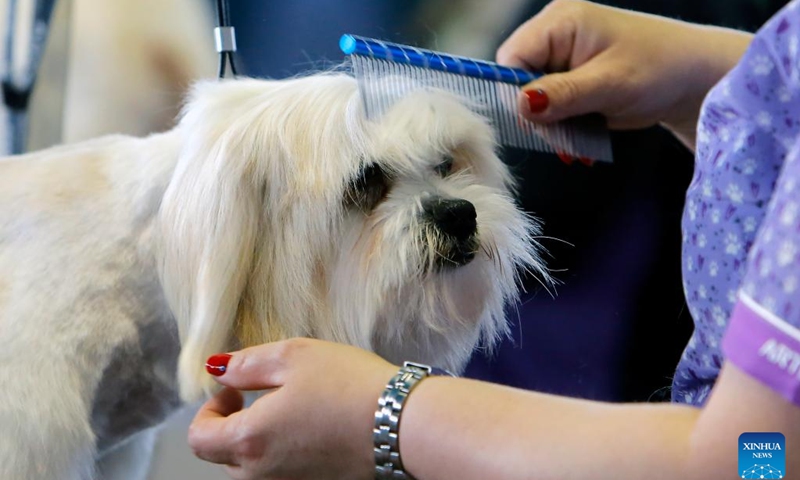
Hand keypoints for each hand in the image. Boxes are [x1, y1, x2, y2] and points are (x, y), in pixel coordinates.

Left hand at [187, 338, 397, 479]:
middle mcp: (264, 473)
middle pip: (223, 456)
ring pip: (252, 468)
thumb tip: (218, 370)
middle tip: (261, 394)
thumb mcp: (293, 356)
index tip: (235, 389)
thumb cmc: (349, 386)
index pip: (199, 438)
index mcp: (250, 439)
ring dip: (257, 439)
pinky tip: (312, 426)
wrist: (401, 424)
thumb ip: (246, 363)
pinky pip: (282, 473)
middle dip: (232, 424)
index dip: (208, 409)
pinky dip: (284, 452)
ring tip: (291, 409)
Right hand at [497, 0, 752, 146]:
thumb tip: (522, 105)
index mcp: (561, 21)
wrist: (694, 78)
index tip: (534, 121)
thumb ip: (563, 94)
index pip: (512, 57)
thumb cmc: (661, 69)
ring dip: (550, 123)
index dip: (515, 92)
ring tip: (576, 140)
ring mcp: (562, 54)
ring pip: (532, 95)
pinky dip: (561, 122)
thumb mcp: (609, 84)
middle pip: (518, 78)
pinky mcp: (570, 75)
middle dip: (535, 112)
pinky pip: (549, 102)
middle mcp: (556, 33)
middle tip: (560, 137)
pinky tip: (579, 134)